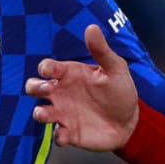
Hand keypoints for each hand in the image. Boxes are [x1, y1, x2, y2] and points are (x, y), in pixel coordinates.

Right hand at [24, 24, 140, 149]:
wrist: (130, 120)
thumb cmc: (120, 90)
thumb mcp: (115, 68)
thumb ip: (101, 50)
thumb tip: (91, 27)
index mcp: (69, 74)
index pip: (47, 68)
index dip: (45, 68)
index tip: (49, 70)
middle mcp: (61, 93)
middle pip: (34, 88)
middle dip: (34, 87)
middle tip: (46, 90)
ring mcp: (64, 114)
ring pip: (40, 112)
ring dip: (39, 113)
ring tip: (45, 114)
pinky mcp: (70, 133)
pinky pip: (56, 136)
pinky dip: (57, 136)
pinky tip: (64, 135)